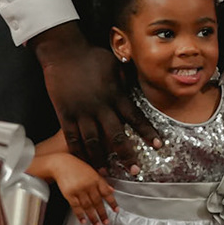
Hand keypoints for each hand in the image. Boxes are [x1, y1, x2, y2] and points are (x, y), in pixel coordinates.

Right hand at [32, 21, 157, 167]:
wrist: (64, 52)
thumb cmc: (92, 56)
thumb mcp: (116, 65)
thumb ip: (126, 80)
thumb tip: (139, 83)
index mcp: (116, 95)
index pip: (136, 118)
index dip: (148, 133)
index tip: (159, 146)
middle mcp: (101, 107)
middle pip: (116, 136)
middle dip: (126, 154)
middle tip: (134, 170)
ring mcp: (82, 112)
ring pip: (94, 141)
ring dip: (101, 158)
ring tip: (107, 172)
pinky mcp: (65, 115)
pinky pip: (72, 138)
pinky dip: (79, 152)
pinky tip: (84, 161)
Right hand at [44, 155, 116, 224]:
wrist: (61, 164)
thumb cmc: (77, 167)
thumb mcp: (93, 171)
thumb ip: (102, 181)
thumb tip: (112, 190)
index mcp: (96, 179)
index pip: (107, 192)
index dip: (112, 202)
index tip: (116, 210)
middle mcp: (89, 185)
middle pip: (97, 202)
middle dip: (102, 213)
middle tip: (106, 222)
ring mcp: (79, 190)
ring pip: (88, 206)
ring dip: (93, 217)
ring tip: (97, 224)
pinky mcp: (69, 194)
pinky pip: (76, 206)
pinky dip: (80, 215)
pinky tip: (83, 220)